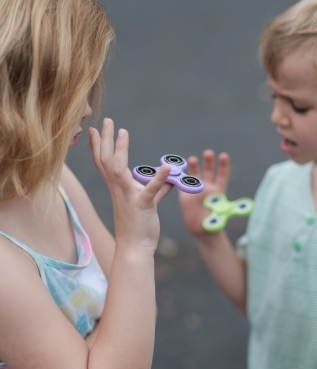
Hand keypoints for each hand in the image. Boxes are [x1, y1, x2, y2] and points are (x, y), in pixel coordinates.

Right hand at [89, 119, 172, 251]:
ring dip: (120, 149)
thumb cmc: (139, 226)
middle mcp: (119, 190)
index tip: (94, 129)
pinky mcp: (143, 205)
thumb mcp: (147, 202)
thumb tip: (170, 176)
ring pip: (118, 169)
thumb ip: (158, 187)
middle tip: (106, 120)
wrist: (135, 248)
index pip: (104, 163)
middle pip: (106, 160)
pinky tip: (167, 166)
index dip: (98, 146)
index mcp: (118, 188)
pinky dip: (159, 178)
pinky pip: (150, 190)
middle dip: (105, 139)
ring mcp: (129, 196)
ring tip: (124, 132)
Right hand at [179, 150, 229, 235]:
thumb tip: (245, 208)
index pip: (222, 175)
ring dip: (194, 166)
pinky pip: (182, 183)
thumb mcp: (223, 217)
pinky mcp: (185, 194)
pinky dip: (180, 176)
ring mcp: (196, 190)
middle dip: (209, 161)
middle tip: (208, 153)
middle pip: (209, 171)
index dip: (223, 165)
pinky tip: (177, 169)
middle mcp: (207, 187)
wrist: (201, 230)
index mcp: (218, 191)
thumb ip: (230, 211)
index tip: (223, 156)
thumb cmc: (214, 224)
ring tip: (192, 159)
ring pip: (195, 174)